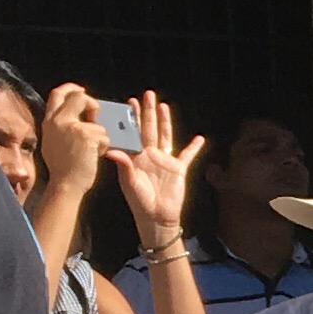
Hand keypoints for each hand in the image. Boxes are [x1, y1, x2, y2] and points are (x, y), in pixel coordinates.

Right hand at [40, 83, 103, 201]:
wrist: (66, 184)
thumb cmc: (62, 168)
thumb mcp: (52, 141)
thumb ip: (60, 126)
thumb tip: (74, 117)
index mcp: (49, 121)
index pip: (57, 93)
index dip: (71, 88)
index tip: (81, 90)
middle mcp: (58, 121)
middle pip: (79, 97)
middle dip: (92, 104)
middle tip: (96, 114)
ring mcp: (72, 126)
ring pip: (96, 122)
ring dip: (99, 136)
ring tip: (90, 150)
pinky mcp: (86, 134)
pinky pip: (104, 134)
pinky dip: (103, 146)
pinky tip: (94, 155)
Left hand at [111, 89, 199, 242]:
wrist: (157, 218)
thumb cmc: (140, 202)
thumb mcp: (130, 183)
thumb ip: (124, 165)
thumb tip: (113, 150)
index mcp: (135, 157)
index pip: (132, 133)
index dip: (131, 119)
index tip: (128, 103)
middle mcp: (149, 155)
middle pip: (149, 129)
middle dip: (148, 112)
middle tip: (147, 95)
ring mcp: (164, 161)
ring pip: (165, 136)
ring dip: (165, 121)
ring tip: (164, 106)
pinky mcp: (178, 169)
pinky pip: (187, 155)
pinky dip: (194, 147)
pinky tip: (199, 138)